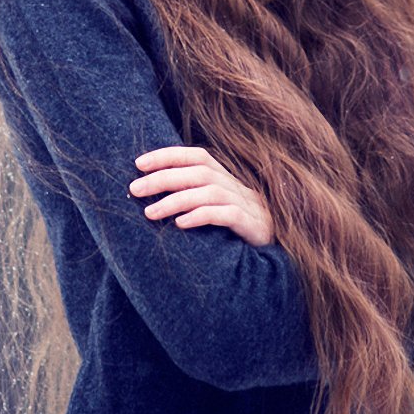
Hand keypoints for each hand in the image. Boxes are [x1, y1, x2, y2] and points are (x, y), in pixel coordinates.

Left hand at [128, 145, 276, 247]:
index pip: (197, 156)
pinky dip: (201, 216)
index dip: (168, 155)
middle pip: (198, 172)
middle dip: (163, 178)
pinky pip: (227, 215)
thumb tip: (151, 193)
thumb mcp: (215, 210)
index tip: (138, 163)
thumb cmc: (237, 234)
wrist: (279, 259)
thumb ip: (193, 198)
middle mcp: (238, 187)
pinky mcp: (255, 226)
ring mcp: (249, 206)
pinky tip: (181, 224)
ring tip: (150, 212)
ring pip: (210, 192)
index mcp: (226, 179)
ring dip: (175, 200)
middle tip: (135, 189)